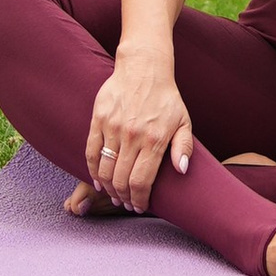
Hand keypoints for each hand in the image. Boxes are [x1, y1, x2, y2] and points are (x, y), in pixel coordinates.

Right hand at [84, 48, 194, 213]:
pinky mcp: (98, 119)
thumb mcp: (184, 121)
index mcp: (154, 139)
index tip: (139, 206)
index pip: (141, 181)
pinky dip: (92, 171)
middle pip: (120, 180)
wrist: (144, 69)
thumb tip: (181, 170)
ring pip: (104, 169)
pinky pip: (91, 152)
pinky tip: (98, 181)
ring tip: (114, 194)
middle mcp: (132, 136)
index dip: (139, 200)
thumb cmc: (166, 98)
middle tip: (127, 204)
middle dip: (124, 198)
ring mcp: (113, 127)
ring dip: (108, 188)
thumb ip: (183, 147)